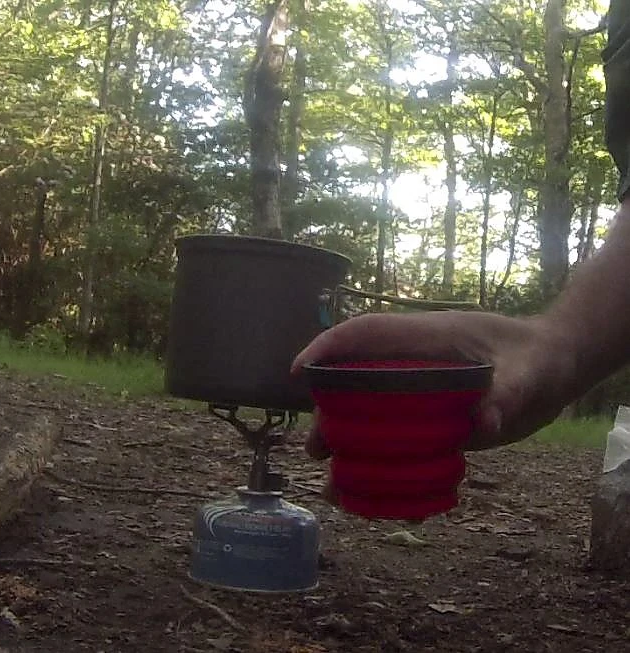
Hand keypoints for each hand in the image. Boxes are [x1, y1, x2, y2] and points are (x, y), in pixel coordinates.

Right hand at [291, 311, 576, 499]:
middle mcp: (414, 363)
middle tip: (315, 448)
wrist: (556, 363)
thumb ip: (509, 394)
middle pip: (357, 379)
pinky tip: (385, 497)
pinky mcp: (433, 416)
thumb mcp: (531, 372)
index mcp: (427, 338)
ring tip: (335, 484)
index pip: (365, 333)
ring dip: (349, 444)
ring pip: (371, 411)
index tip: (298, 372)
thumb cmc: (540, 357)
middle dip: (328, 410)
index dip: (327, 347)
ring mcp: (421, 391)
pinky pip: (398, 435)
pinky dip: (386, 463)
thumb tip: (483, 426)